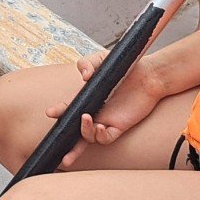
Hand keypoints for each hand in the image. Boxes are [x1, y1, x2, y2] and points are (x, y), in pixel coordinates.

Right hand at [53, 50, 166, 164]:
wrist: (149, 75)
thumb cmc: (124, 67)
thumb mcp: (101, 59)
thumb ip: (87, 63)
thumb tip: (83, 76)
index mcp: (86, 99)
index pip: (68, 109)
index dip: (59, 112)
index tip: (50, 112)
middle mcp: (93, 113)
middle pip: (74, 131)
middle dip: (64, 139)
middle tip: (57, 140)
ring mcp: (105, 121)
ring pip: (88, 137)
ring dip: (84, 132)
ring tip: (85, 118)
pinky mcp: (119, 127)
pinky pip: (105, 139)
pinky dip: (100, 135)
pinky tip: (100, 126)